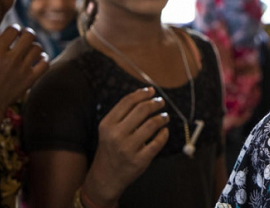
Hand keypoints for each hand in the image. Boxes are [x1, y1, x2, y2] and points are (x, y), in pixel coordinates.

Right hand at [0, 26, 47, 113]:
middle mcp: (11, 59)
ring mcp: (22, 69)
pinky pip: (45, 63)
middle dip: (27, 33)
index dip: (13, 28)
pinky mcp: (30, 80)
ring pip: (38, 48)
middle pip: (29, 35)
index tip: (12, 32)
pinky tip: (38, 58)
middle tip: (23, 36)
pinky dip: (44, 58)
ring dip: (34, 46)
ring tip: (29, 48)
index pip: (12, 30)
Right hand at [83, 87, 169, 206]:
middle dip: (155, 103)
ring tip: (164, 116)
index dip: (142, 93)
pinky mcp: (140, 160)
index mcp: (107, 125)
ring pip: (152, 124)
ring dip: (162, 117)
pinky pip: (158, 142)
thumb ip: (123, 112)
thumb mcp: (108, 130)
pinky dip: (164, 134)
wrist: (105, 178)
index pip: (128, 102)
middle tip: (161, 102)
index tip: (152, 91)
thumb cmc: (110, 148)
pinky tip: (164, 131)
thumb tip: (146, 92)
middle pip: (142, 110)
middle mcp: (116, 135)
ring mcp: (128, 148)